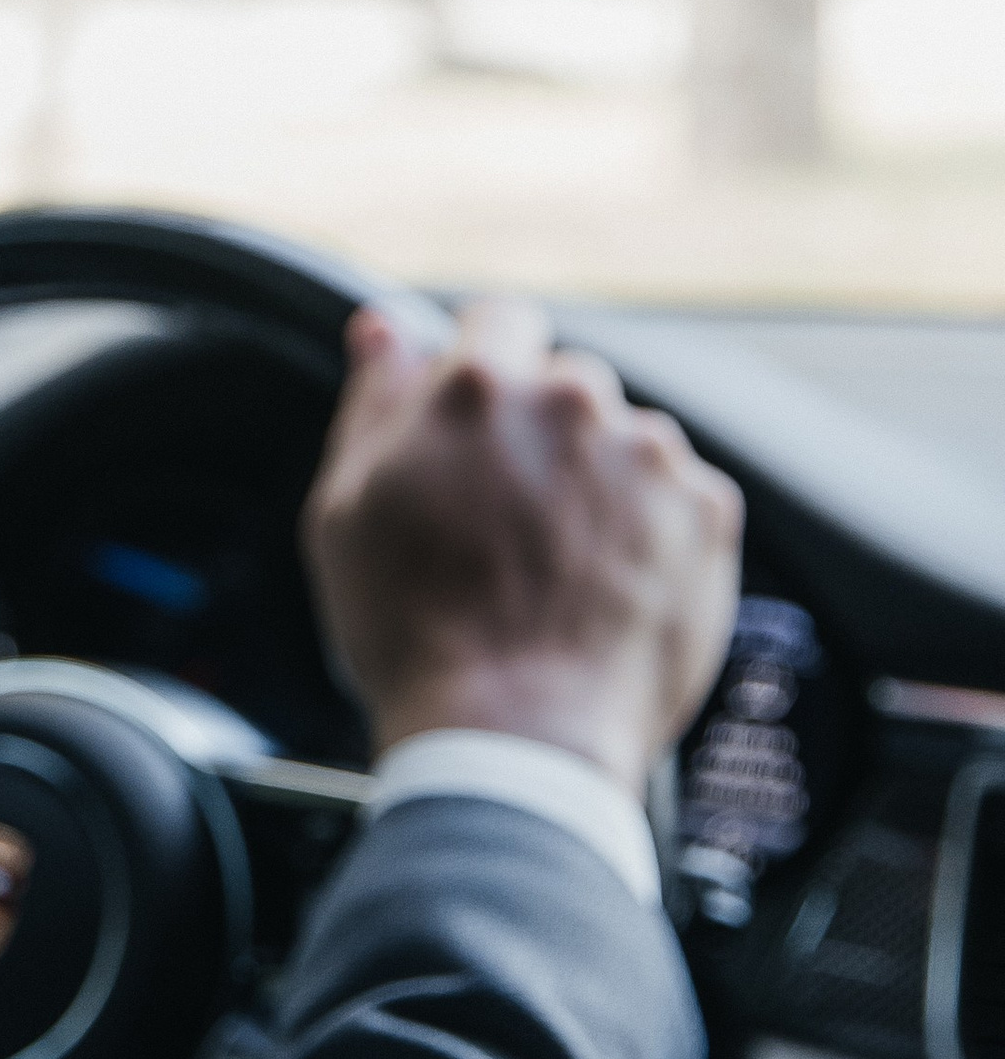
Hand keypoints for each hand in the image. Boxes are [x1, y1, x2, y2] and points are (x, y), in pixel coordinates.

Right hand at [300, 299, 743, 795]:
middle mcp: (575, 402)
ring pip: (624, 438)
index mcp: (481, 387)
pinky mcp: (709, 514)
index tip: (479, 424)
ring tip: (562, 566)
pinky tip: (609, 585)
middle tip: (509, 518)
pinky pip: (678, 493)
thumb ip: (374, 402)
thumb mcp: (348, 509)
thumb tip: (384, 328)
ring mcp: (650, 456)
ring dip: (599, 478)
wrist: (518, 737)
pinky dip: (651, 527)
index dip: (485, 367)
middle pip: (564, 383)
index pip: (500, 321)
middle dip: (540, 431)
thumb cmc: (414, 630)